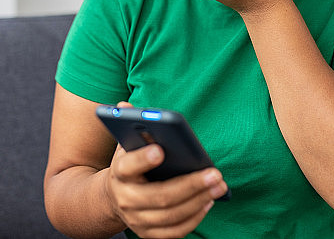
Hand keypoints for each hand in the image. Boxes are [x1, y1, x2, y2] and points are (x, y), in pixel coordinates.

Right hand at [104, 102, 227, 237]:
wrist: (114, 198)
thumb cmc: (129, 165)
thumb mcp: (127, 145)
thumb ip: (130, 127)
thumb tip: (126, 106)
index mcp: (119, 173)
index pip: (128, 166)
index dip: (143, 159)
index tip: (161, 149)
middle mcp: (125, 199)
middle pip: (160, 196)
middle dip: (191, 185)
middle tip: (215, 174)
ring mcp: (136, 220)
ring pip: (171, 216)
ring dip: (199, 201)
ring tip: (219, 185)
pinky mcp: (148, 234)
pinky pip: (175, 232)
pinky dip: (194, 217)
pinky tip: (209, 201)